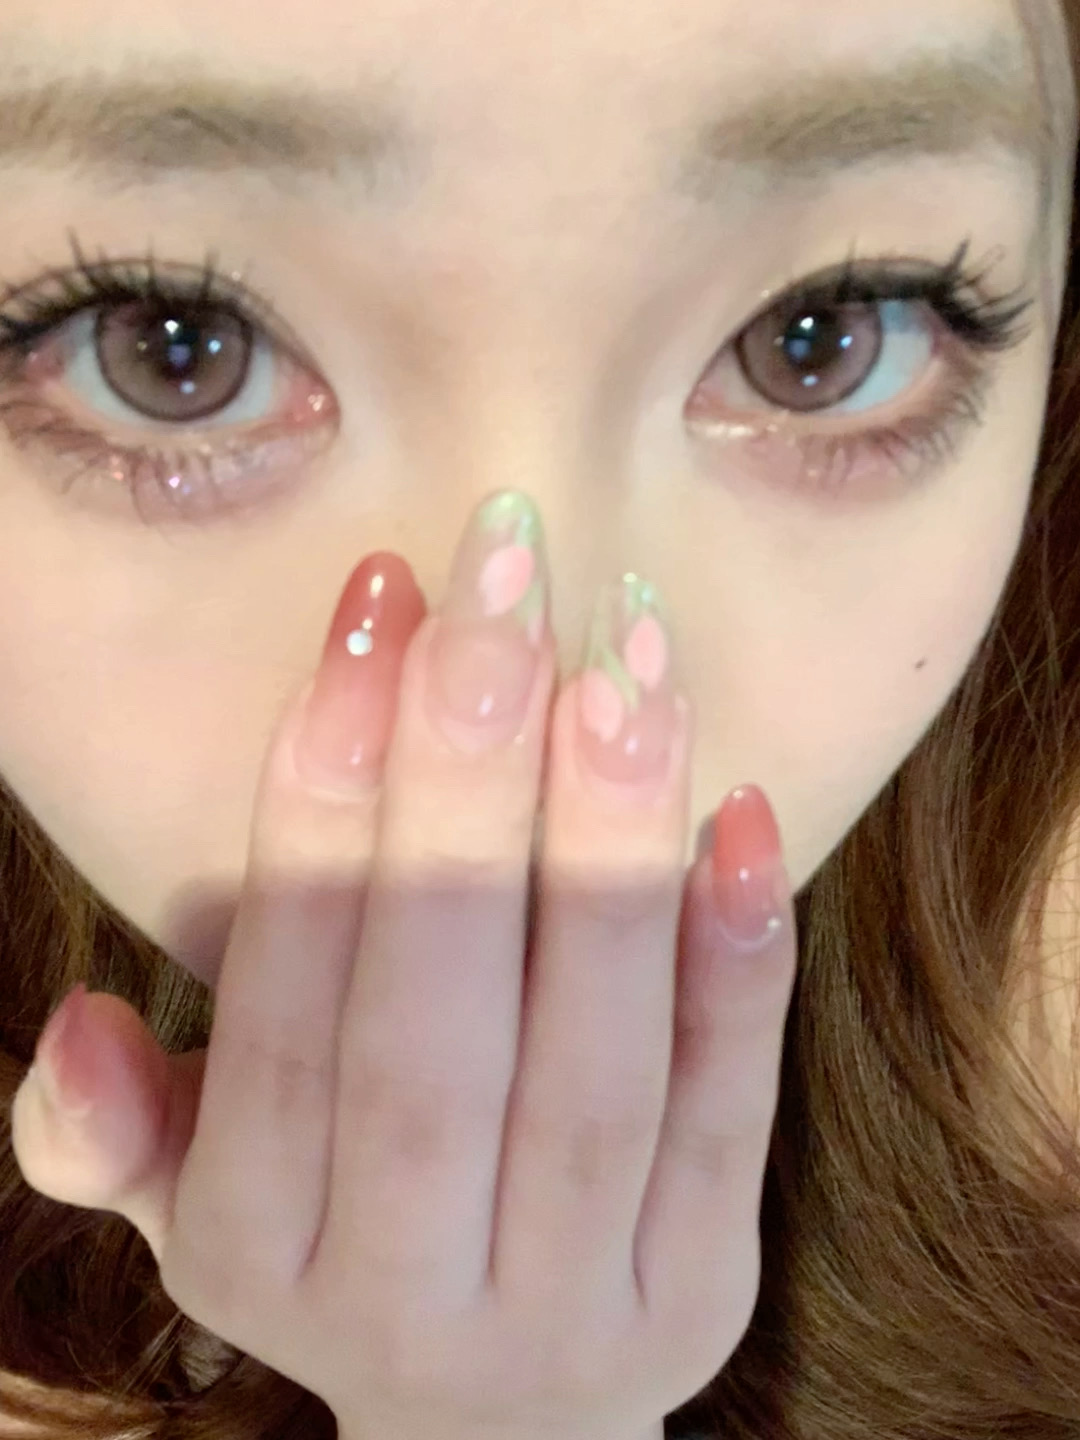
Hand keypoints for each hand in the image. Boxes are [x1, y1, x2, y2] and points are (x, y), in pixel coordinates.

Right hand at [11, 491, 797, 1439]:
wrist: (502, 1431)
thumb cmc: (350, 1243)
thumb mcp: (213, 1205)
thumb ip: (128, 1132)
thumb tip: (74, 1028)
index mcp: (251, 1240)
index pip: (284, 1002)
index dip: (322, 802)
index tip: (376, 618)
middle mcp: (398, 1281)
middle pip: (430, 1023)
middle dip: (462, 790)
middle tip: (503, 594)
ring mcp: (563, 1299)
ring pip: (588, 1058)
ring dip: (605, 846)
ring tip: (622, 667)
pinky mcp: (697, 1288)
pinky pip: (723, 1117)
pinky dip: (732, 964)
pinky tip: (736, 814)